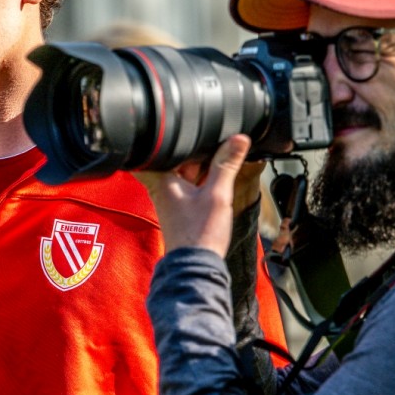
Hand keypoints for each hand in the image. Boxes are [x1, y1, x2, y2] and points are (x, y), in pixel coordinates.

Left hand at [134, 135, 256, 257]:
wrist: (197, 266)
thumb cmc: (200, 235)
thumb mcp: (218, 194)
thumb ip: (227, 164)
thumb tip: (238, 139)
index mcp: (161, 179)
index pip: (155, 148)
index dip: (168, 137)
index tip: (184, 129)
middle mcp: (160, 187)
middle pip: (171, 157)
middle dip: (190, 150)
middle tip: (212, 145)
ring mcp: (168, 197)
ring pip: (180, 170)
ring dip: (196, 165)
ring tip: (217, 162)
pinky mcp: (178, 207)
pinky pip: (186, 184)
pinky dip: (198, 178)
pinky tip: (214, 179)